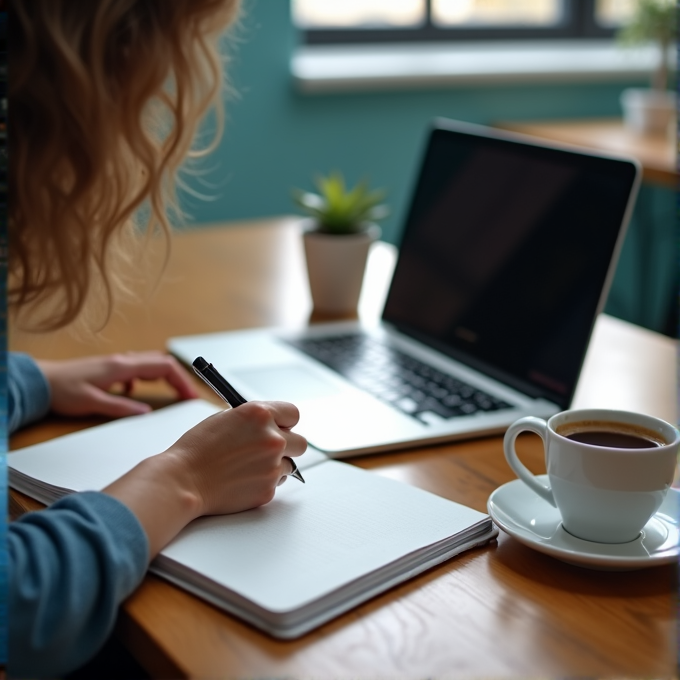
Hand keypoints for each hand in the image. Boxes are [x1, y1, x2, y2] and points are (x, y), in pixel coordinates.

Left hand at [36, 352, 198, 417]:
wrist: (42, 381)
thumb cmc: (64, 390)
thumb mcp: (93, 403)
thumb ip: (122, 407)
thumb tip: (147, 412)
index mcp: (123, 367)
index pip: (164, 367)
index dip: (181, 380)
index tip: (190, 395)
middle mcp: (123, 361)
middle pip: (161, 363)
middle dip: (178, 378)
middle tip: (188, 396)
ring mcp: (117, 364)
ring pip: (150, 364)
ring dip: (165, 377)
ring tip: (173, 393)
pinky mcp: (111, 369)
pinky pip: (137, 369)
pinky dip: (146, 378)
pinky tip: (136, 392)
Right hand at [104, 401, 306, 555]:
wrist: (183, 480)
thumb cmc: (197, 449)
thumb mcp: (225, 418)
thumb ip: (253, 420)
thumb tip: (269, 425)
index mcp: (260, 414)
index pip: (293, 414)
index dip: (286, 421)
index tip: (282, 426)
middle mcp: (272, 438)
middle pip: (300, 442)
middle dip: (287, 445)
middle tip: (269, 449)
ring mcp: (273, 465)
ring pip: (290, 465)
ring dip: (276, 465)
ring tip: (248, 466)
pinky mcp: (268, 489)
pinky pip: (276, 483)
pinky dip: (264, 482)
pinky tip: (242, 479)